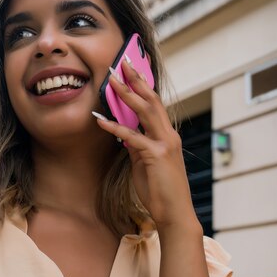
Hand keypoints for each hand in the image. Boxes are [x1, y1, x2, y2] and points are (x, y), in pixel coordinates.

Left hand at [95, 59, 199, 232]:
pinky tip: (101, 121)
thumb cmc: (160, 190)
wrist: (174, 213)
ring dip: (127, 94)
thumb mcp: (144, 163)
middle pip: (152, 100)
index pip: (154, 104)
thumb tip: (124, 133)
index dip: (143, 85)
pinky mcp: (157, 155)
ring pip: (146, 111)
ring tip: (111, 80)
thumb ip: (137, 145)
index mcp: (166, 136)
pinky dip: (116, 127)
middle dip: (137, 80)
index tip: (131, 69)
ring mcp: (165, 144)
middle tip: (122, 62)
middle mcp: (168, 135)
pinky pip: (133, 137)